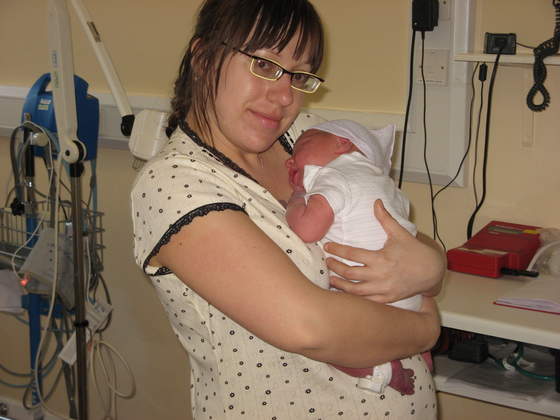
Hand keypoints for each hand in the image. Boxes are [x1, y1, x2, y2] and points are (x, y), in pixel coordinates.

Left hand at [325, 199, 444, 303]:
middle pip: (350, 273)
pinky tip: (345, 294)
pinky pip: (366, 301)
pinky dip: (354, 299)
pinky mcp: (387, 298)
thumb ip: (385, 218)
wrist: (432, 272)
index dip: (337, 249)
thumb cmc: (415, 251)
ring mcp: (383, 289)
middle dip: (335, 267)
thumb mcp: (400, 233)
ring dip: (340, 285)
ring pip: (355, 291)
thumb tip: (376, 202)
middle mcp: (380, 275)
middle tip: (327, 262)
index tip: (327, 246)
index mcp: (381, 258)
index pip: (353, 254)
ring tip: (330, 278)